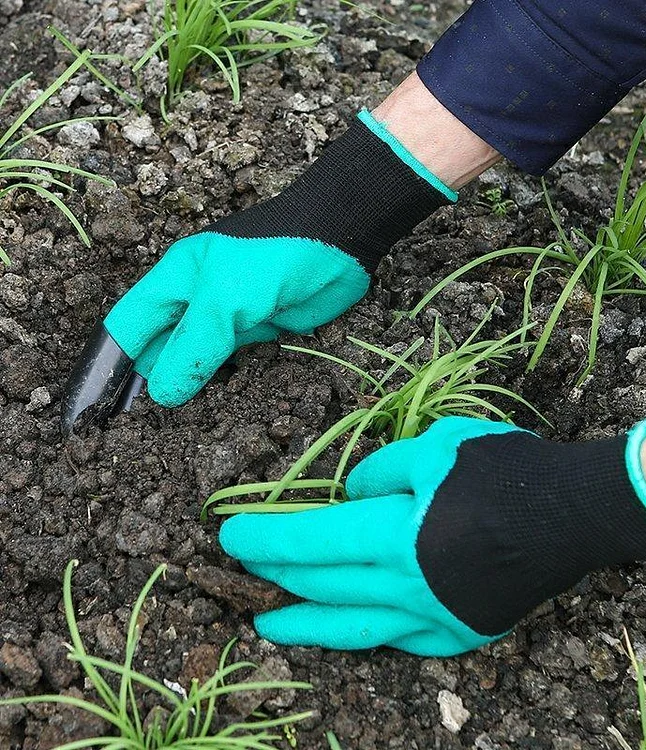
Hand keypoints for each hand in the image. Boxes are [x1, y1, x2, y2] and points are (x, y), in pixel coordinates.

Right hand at [61, 112, 451, 432]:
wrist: (340, 242)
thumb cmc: (274, 258)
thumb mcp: (224, 300)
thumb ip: (192, 346)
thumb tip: (161, 393)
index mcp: (174, 282)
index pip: (128, 328)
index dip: (109, 365)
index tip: (98, 408)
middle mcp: (195, 300)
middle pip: (159, 348)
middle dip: (149, 382)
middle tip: (134, 430)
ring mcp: (227, 318)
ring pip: (195, 360)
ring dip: (187, 387)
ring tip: (169, 430)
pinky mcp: (258, 332)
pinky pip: (231, 363)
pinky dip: (222, 384)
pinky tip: (214, 407)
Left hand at [219, 416, 645, 656]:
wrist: (577, 512)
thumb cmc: (505, 470)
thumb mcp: (437, 446)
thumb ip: (382, 471)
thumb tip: (352, 496)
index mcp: (396, 535)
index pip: (312, 539)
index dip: (267, 537)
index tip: (230, 535)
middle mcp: (407, 586)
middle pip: (325, 582)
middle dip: (278, 573)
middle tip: (245, 566)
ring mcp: (435, 617)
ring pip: (354, 626)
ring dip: (306, 624)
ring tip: (267, 626)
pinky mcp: (461, 631)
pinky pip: (402, 639)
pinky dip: (368, 632)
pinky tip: (351, 629)